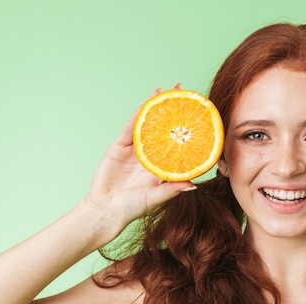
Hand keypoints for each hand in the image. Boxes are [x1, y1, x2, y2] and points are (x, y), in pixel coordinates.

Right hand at [83, 84, 195, 228]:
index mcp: (163, 165)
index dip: (187, 128)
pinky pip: (130, 129)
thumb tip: (193, 184)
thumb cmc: (133, 208)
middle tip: (184, 91)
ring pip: (147, 124)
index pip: (178, 143)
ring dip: (155, 106)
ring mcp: (135, 150)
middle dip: (173, 110)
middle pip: (164, 127)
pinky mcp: (119, 147)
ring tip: (164, 90)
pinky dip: (137, 116)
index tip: (200, 114)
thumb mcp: (155, 198)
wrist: (105, 211)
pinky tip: (145, 104)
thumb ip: (172, 190)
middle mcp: (152, 154)